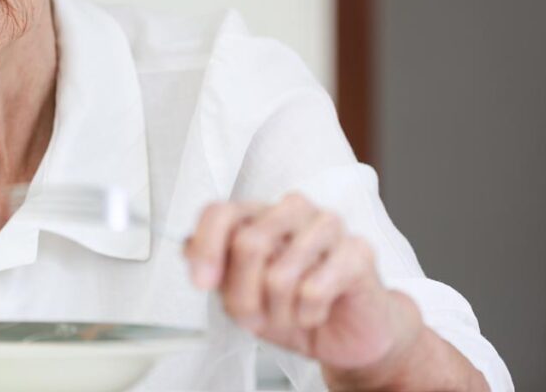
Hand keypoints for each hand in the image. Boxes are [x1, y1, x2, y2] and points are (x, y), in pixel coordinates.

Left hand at [183, 194, 416, 377]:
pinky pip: (314, 289)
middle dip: (243, 295)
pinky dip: (307, 314)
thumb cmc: (294, 307)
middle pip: (248, 243)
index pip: (222, 212)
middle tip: (251, 318)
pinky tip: (314, 313)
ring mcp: (328, 226)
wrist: (347, 335)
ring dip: (278, 312)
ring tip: (288, 316)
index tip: (202, 283)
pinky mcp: (358, 252)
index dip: (206, 247)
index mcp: (260, 215)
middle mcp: (293, 211)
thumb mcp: (242, 295)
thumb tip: (187, 247)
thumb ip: (216, 268)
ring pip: (281, 273)